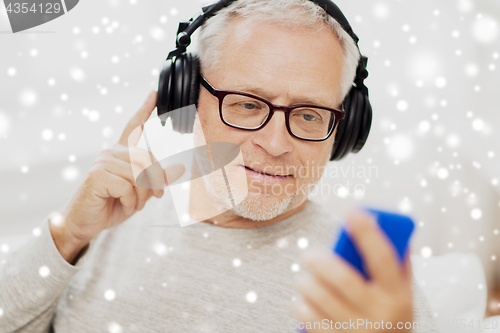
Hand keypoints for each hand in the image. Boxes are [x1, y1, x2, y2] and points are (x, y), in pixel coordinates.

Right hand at [50, 91, 184, 262]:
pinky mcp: (97, 175)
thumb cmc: (113, 205)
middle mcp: (111, 152)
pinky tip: (121, 204)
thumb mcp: (140, 192)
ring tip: (133, 204)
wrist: (85, 223)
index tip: (155, 93)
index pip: (133, 126)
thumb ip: (154, 180)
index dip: (145, 109)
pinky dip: (131, 201)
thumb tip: (176, 170)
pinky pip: (128, 187)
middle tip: (155, 197)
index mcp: (121, 153)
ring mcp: (103, 161)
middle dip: (156, 182)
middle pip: (148, 159)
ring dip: (142, 196)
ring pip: (140, 174)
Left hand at [293, 210, 413, 331]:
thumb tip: (388, 226)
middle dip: (318, 260)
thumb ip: (398, 265)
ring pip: (320, 297)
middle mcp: (379, 314)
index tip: (353, 211)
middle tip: (308, 254)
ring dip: (305, 282)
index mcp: (398, 296)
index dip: (368, 232)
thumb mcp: (403, 296)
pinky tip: (301, 301)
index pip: (383, 258)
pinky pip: (309, 319)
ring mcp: (357, 331)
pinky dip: (300, 305)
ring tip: (303, 279)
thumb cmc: (391, 320)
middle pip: (341, 278)